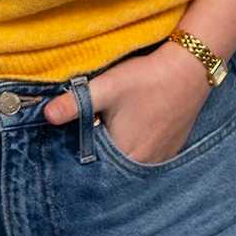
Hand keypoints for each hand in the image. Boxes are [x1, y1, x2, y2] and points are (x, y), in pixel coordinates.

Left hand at [42, 44, 211, 164]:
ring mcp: (161, 158)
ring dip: (115, 152)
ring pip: (128, 162)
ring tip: (106, 131)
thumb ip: (75, 103)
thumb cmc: (146, 78)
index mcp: (126, 154)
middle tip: (87, 133)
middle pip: (111, 166)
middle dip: (96, 154)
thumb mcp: (106, 87)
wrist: (190, 69)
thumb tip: (46, 116)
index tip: (71, 143)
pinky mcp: (171, 148)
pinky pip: (145, 156)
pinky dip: (133, 148)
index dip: (80, 155)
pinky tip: (129, 129)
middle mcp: (145, 163)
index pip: (94, 167)